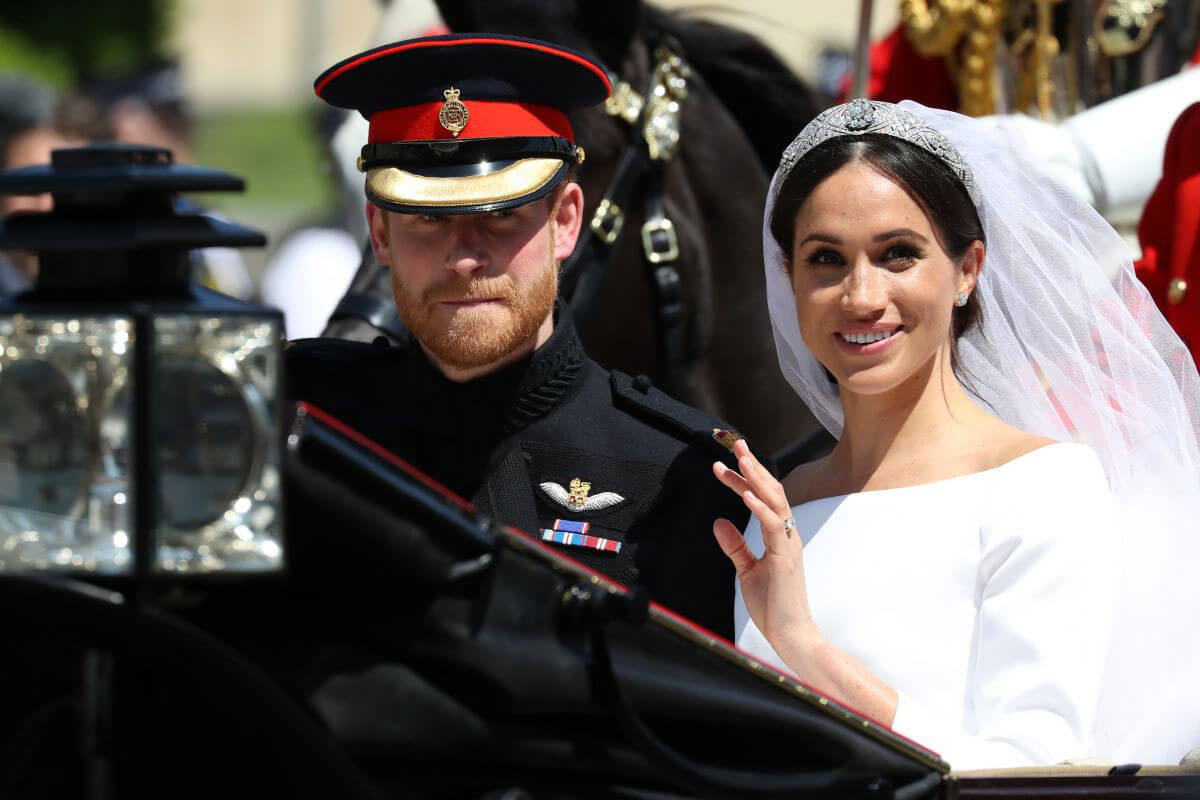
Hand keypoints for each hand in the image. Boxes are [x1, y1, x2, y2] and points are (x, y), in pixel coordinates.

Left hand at [712, 440, 818, 658]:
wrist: (790, 635)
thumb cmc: (773, 605)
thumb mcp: (747, 570)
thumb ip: (735, 545)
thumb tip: (718, 522)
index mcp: (780, 536)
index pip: (762, 498)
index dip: (742, 480)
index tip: (721, 467)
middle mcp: (787, 534)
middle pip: (772, 491)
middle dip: (753, 466)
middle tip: (735, 443)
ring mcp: (788, 544)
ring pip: (775, 501)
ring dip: (756, 477)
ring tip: (740, 458)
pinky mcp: (786, 558)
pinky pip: (773, 525)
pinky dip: (759, 507)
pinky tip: (745, 493)